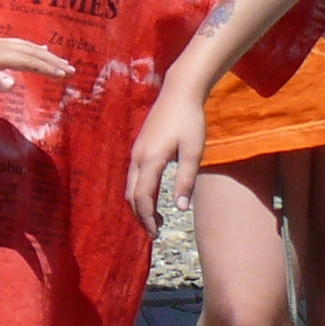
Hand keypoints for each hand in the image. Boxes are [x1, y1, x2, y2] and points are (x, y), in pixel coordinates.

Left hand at [0, 29, 67, 91]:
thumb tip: (14, 84)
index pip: (29, 62)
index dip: (48, 68)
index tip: (66, 75)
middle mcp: (0, 47)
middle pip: (32, 53)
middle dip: (52, 61)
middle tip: (71, 70)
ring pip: (26, 47)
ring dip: (44, 54)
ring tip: (59, 60)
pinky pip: (18, 45)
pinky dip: (31, 48)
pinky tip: (32, 49)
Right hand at [128, 89, 207, 236]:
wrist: (179, 91)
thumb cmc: (190, 120)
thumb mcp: (193, 152)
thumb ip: (186, 180)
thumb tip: (181, 209)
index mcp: (150, 160)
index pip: (142, 197)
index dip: (147, 218)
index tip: (156, 234)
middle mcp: (137, 157)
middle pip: (132, 195)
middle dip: (141, 216)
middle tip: (156, 232)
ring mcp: (136, 151)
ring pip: (130, 186)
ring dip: (140, 205)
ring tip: (156, 218)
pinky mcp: (139, 146)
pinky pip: (133, 176)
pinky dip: (139, 192)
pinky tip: (153, 196)